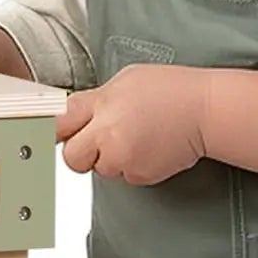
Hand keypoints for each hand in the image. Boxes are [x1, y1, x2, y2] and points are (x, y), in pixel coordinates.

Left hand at [57, 66, 213, 185]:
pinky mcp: (140, 175)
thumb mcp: (125, 81)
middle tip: (99, 140)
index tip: (50, 134)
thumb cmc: (171, 90)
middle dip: (80, 152)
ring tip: (136, 137)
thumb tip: (71, 114)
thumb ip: (95, 101)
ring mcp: (123, 157)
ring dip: (111, 159)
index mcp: (101, 104)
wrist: (207, 110)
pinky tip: (149, 147)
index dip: (55, 131)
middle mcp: (108, 132)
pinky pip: (124, 176)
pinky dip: (133, 166)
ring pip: (100, 168)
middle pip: (71, 157)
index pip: (59, 123)